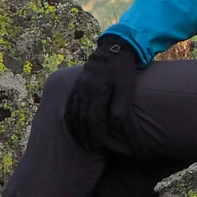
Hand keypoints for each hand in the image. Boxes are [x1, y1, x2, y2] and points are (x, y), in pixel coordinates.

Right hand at [64, 35, 139, 151]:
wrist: (115, 47)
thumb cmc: (125, 70)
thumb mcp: (127, 87)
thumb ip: (121, 105)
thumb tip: (114, 124)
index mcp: (97, 90)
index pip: (93, 118)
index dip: (96, 134)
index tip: (99, 146)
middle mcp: (84, 89)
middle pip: (80, 118)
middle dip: (85, 135)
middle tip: (90, 149)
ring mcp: (78, 86)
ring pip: (72, 112)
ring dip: (75, 129)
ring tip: (81, 142)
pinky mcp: (76, 84)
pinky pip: (69, 103)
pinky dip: (70, 117)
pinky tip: (72, 126)